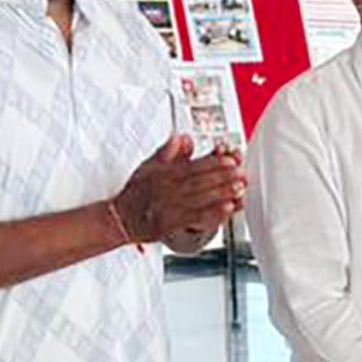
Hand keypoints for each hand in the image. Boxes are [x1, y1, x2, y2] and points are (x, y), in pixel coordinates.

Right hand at [114, 136, 244, 245]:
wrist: (120, 218)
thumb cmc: (137, 192)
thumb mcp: (148, 167)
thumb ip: (168, 152)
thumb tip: (183, 137)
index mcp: (163, 175)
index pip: (191, 167)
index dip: (212, 163)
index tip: (229, 160)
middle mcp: (166, 190)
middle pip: (198, 182)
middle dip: (222, 177)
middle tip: (241, 173)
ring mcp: (169, 208)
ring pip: (199, 199)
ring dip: (222, 193)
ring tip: (239, 187)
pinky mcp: (171, 224)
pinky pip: (196, 218)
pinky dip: (213, 212)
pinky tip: (228, 208)